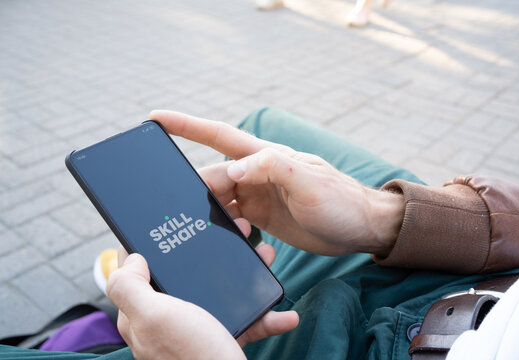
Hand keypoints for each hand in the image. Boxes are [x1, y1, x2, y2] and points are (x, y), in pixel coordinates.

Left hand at [107, 220, 298, 359]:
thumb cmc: (191, 357)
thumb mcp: (155, 317)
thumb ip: (131, 287)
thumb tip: (133, 258)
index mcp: (146, 311)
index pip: (140, 268)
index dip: (154, 241)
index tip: (175, 220)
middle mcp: (169, 318)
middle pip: (189, 272)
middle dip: (212, 250)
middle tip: (235, 229)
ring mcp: (197, 328)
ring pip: (221, 290)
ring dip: (247, 273)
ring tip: (266, 256)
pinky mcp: (222, 339)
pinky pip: (247, 320)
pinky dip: (267, 315)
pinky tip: (283, 312)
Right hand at [149, 110, 404, 255]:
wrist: (360, 229)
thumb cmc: (340, 202)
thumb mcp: (310, 182)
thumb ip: (272, 168)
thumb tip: (233, 169)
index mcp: (266, 157)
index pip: (219, 136)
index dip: (186, 125)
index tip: (155, 118)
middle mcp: (257, 173)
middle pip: (213, 176)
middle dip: (199, 193)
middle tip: (195, 216)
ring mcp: (257, 195)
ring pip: (218, 200)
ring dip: (212, 217)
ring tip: (222, 233)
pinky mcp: (261, 216)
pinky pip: (232, 220)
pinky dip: (226, 230)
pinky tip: (231, 242)